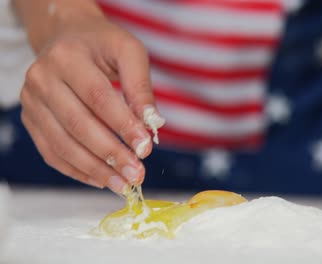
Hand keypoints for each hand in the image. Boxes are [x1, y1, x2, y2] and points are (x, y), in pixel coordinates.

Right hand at [19, 7, 159, 192]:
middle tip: (137, 174)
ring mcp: (32, 102)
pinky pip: (52, 153)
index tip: (145, 148)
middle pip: (78, 124)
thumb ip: (141, 86)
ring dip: (95, 170)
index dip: (122, 125)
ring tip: (124, 184)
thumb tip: (152, 124)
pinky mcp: (31, 120)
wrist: (67, 37)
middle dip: (111, 154)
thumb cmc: (102, 45)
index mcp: (68, 57)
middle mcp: (42, 79)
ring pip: (63, 145)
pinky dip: (78, 171)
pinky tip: (103, 179)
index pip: (98, 98)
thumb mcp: (129, 52)